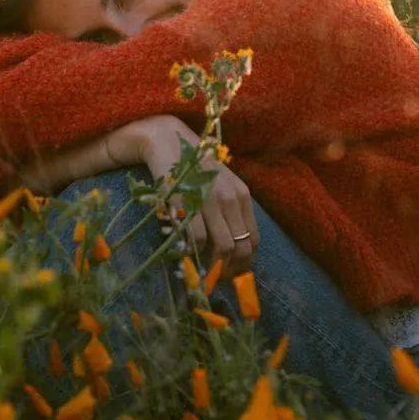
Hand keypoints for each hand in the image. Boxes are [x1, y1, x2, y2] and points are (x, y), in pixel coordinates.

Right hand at [137, 116, 259, 279]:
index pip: (252, 241)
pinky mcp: (188, 201)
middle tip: (211, 280)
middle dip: (228, 271)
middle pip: (241, 249)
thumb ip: (228, 213)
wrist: (166, 139)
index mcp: (242, 195)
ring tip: (198, 272)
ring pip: (223, 248)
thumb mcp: (219, 186)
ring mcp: (210, 199)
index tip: (227, 275)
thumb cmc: (192, 167)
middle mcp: (231, 197)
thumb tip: (231, 252)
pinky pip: (198, 239)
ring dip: (211, 266)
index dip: (242, 265)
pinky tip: (184, 253)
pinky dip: (193, 252)